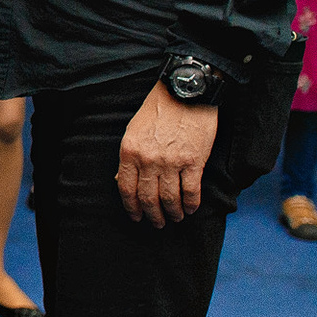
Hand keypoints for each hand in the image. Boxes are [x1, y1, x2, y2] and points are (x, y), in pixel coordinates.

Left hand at [116, 81, 218, 226]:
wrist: (185, 94)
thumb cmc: (158, 110)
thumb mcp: (133, 131)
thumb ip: (129, 157)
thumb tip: (123, 179)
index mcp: (129, 152)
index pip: (126, 188)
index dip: (131, 207)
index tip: (136, 216)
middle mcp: (148, 160)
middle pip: (148, 198)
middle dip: (153, 215)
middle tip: (158, 222)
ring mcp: (171, 162)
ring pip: (170, 198)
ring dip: (173, 212)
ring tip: (176, 217)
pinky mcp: (194, 161)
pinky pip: (191, 191)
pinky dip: (191, 204)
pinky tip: (191, 208)